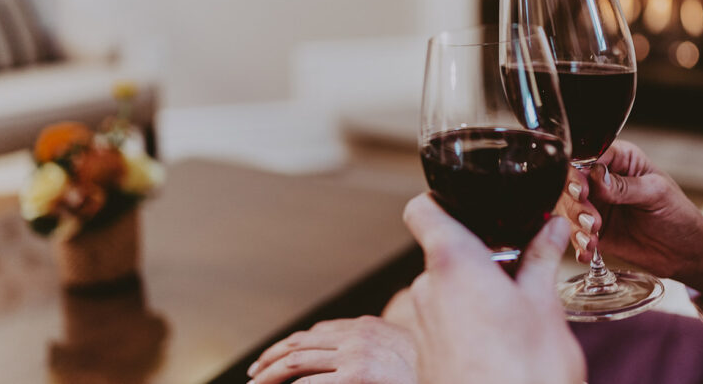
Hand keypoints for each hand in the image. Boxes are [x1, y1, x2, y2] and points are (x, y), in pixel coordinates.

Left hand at [247, 316, 416, 383]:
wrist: (449, 376)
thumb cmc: (424, 371)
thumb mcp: (396, 351)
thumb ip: (369, 348)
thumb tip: (338, 362)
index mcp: (367, 327)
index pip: (316, 333)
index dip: (288, 346)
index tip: (270, 360)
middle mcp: (358, 334)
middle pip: (300, 343)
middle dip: (271, 359)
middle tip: (253, 375)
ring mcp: (357, 353)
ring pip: (296, 361)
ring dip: (269, 375)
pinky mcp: (358, 375)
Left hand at [404, 193, 584, 383]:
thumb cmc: (526, 374)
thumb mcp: (544, 307)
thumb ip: (540, 260)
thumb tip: (551, 229)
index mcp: (454, 262)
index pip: (422, 208)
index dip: (441, 198)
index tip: (467, 204)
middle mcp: (427, 287)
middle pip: (443, 250)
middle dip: (478, 255)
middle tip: (517, 269)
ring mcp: (421, 322)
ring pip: (445, 287)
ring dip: (474, 290)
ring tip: (515, 313)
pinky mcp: (424, 352)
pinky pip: (443, 319)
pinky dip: (466, 319)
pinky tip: (499, 341)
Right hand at [576, 140, 702, 302]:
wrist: (685, 252)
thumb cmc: (678, 215)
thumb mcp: (656, 193)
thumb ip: (625, 186)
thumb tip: (596, 177)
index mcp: (619, 160)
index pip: (589, 157)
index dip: (580, 172)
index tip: (583, 189)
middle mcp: (600, 180)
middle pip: (571, 182)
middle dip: (575, 200)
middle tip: (590, 218)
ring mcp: (594, 205)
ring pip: (568, 207)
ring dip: (576, 223)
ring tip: (593, 236)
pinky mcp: (591, 229)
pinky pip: (574, 234)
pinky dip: (578, 243)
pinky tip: (588, 251)